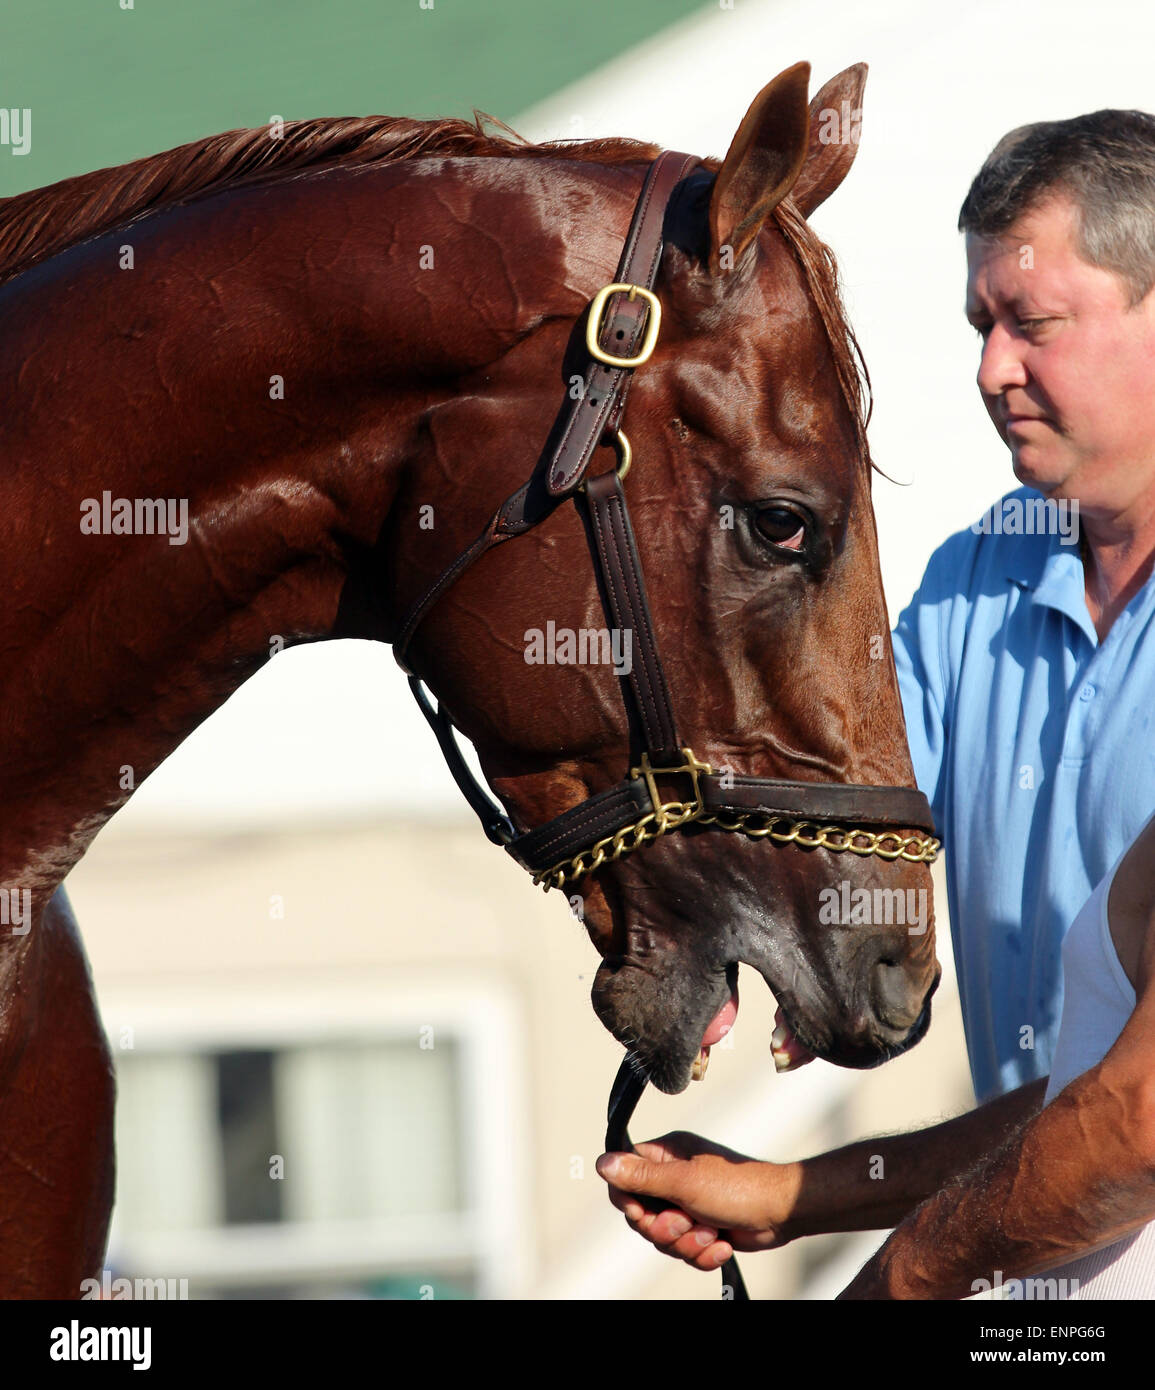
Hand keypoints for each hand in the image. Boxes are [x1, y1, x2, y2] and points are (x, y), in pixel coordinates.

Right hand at [596, 1130, 797, 1272]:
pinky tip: (721, 1243)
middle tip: (686, 1221)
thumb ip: (642, 1176)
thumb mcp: (685, 1182)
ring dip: (688, 1243)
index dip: (630, 1202)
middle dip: (665, 1228)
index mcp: (666, 1156)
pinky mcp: (700, 1228)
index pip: (625, 1178)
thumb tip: (603, 1162)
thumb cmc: (738, 1187)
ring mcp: (687, 1205)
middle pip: (642, 1215)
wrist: (780, 1213)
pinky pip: (684, 1250)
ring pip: (663, 1238)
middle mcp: (673, 1178)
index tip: (644, 1211)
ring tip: (711, 1231)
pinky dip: (702, 1253)